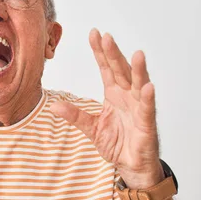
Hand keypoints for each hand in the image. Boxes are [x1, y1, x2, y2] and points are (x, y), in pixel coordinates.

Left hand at [50, 28, 163, 188]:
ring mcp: (138, 108)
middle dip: (113, 54)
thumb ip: (75, 116)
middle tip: (106, 36)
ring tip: (137, 53)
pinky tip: (147, 86)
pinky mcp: (147, 123)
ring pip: (138, 84)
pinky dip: (147, 97)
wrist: (131, 166)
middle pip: (120, 70)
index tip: (94, 33)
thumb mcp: (91, 128)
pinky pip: (147, 108)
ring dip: (138, 69)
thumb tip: (53, 107)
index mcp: (114, 93)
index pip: (106, 68)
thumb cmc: (117, 143)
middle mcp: (127, 96)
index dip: (100, 51)